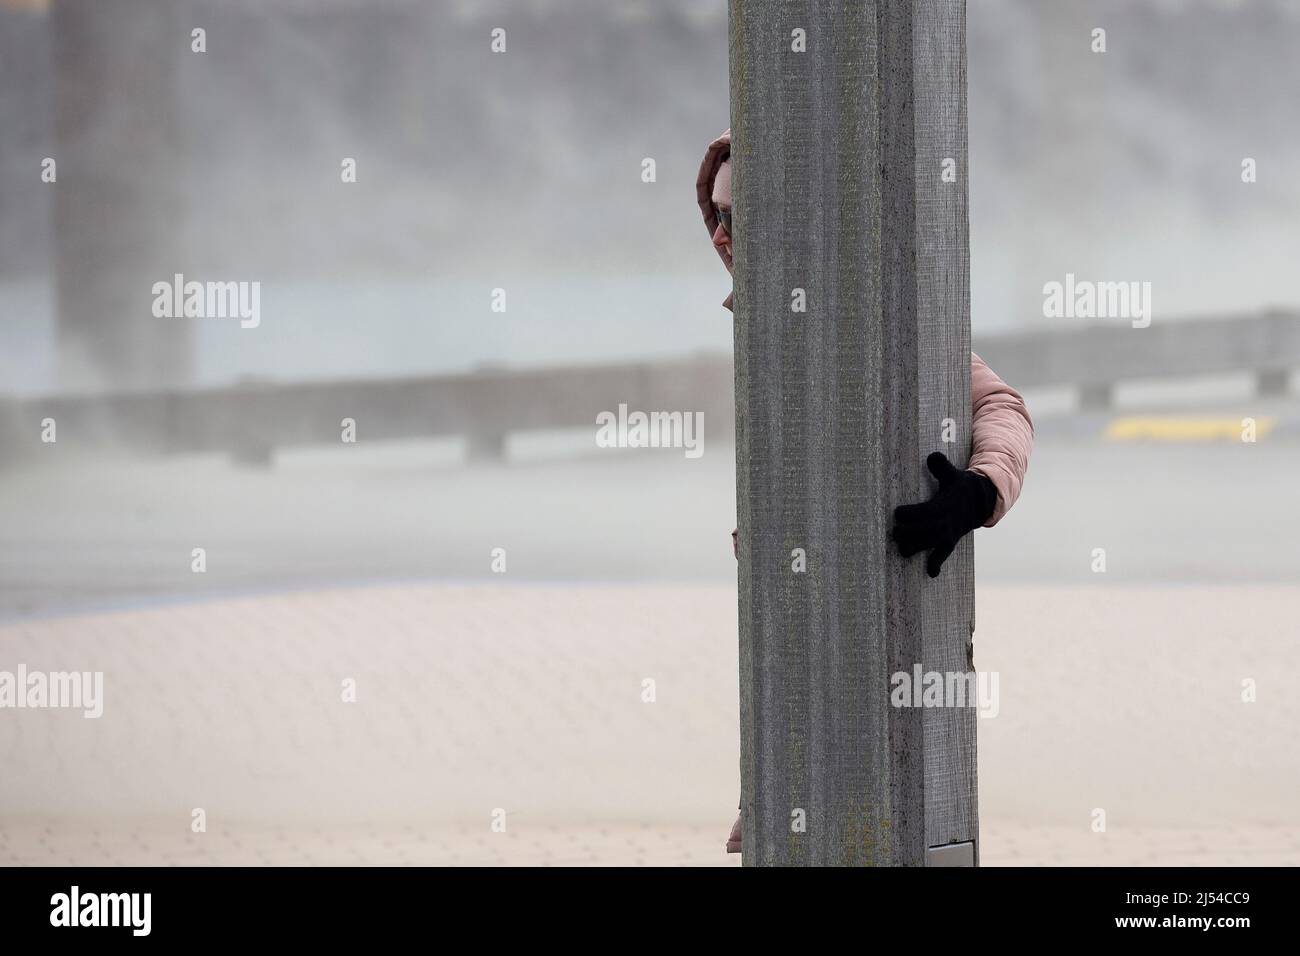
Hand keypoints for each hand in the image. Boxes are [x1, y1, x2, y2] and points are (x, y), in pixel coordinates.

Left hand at [891, 452, 997, 577]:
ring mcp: (947, 534)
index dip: (908, 513)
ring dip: (914, 548)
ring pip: (929, 545)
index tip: (897, 512)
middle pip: (922, 531)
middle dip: (906, 533)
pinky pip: (944, 555)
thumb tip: (932, 456)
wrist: (981, 501)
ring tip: (901, 550)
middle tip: (894, 532)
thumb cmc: (960, 486)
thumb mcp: (952, 474)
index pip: (922, 512)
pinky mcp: (950, 542)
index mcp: (942, 506)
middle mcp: (944, 522)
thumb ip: (940, 465)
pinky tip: (931, 573)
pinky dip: (937, 564)